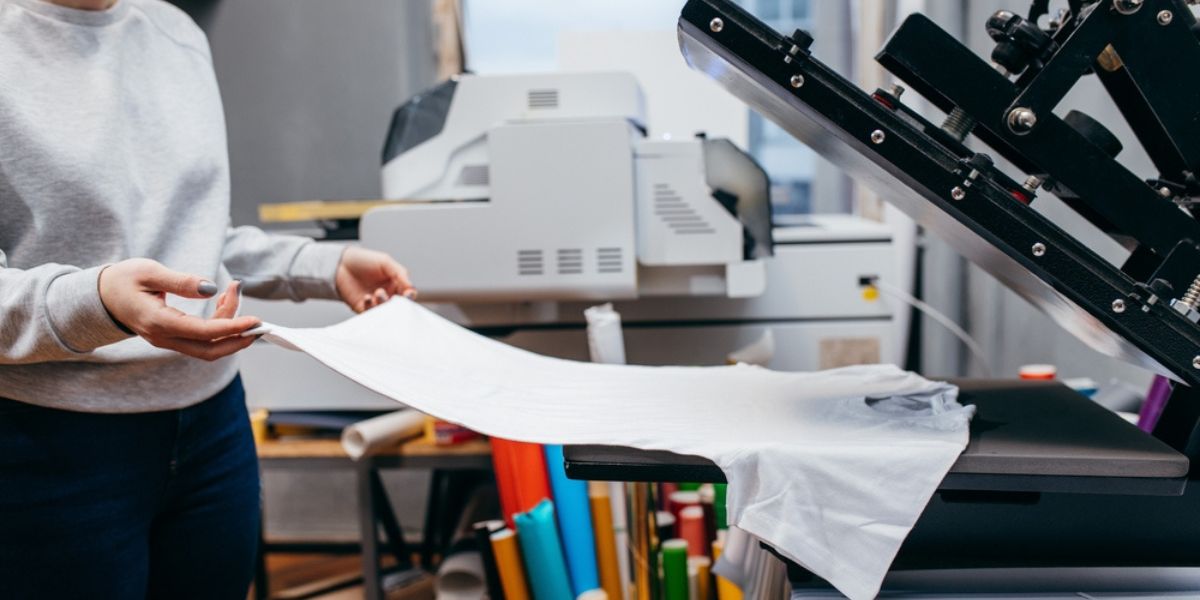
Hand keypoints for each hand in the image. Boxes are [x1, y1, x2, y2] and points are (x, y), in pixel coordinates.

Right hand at [98, 258, 260, 360]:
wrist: (99, 296)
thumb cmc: (122, 280)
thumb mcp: (149, 271)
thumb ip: (181, 281)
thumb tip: (211, 288)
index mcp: (158, 323)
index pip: (205, 333)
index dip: (233, 327)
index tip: (256, 320)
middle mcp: (164, 338)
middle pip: (210, 350)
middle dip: (239, 337)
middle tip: (258, 318)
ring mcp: (168, 341)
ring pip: (208, 345)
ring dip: (229, 326)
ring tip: (233, 292)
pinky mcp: (172, 337)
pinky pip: (201, 339)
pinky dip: (218, 325)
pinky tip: (223, 301)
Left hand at [335, 247, 415, 312]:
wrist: (340, 263)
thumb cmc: (363, 260)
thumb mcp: (385, 262)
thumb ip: (400, 274)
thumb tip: (412, 288)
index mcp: (395, 284)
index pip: (407, 294)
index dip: (409, 296)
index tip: (408, 294)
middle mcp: (386, 294)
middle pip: (397, 305)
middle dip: (395, 302)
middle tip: (391, 292)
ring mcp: (374, 302)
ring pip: (384, 310)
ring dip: (382, 303)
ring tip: (377, 292)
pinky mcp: (362, 308)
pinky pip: (369, 313)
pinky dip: (370, 307)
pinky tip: (367, 297)